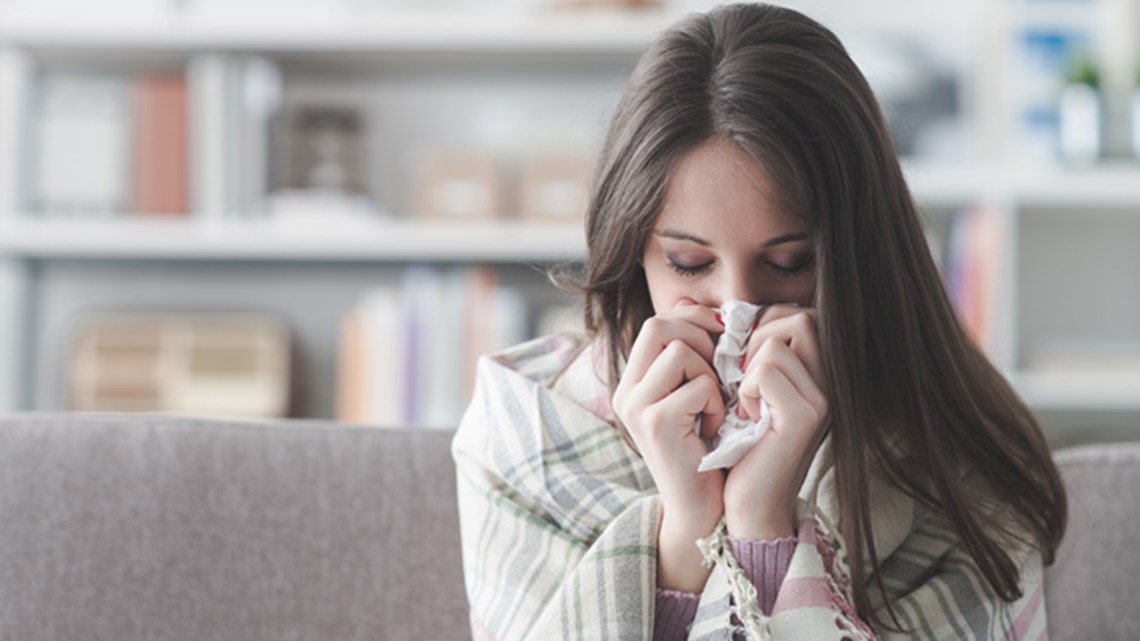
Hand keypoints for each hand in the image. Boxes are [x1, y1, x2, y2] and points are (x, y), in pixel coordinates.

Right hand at [611, 299, 725, 591]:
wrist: (702, 509)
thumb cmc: (708, 451)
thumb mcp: (696, 395)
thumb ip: (693, 355)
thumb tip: (698, 305)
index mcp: (634, 381)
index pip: (657, 321)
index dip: (694, 319)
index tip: (722, 337)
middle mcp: (626, 391)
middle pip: (661, 325)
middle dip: (702, 339)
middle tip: (720, 370)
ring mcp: (636, 406)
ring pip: (681, 352)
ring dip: (710, 375)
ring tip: (714, 406)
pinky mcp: (655, 423)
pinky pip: (698, 386)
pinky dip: (717, 404)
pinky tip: (715, 428)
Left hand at [723, 305, 828, 540]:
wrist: (747, 505)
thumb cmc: (739, 447)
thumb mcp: (739, 389)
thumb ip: (736, 348)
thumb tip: (686, 302)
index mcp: (818, 373)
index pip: (798, 313)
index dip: (762, 326)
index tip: (742, 362)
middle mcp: (830, 383)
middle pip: (797, 317)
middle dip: (756, 339)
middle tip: (741, 377)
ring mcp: (822, 399)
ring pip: (778, 341)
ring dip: (747, 368)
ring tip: (744, 402)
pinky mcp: (805, 416)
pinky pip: (768, 369)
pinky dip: (745, 389)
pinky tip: (746, 417)